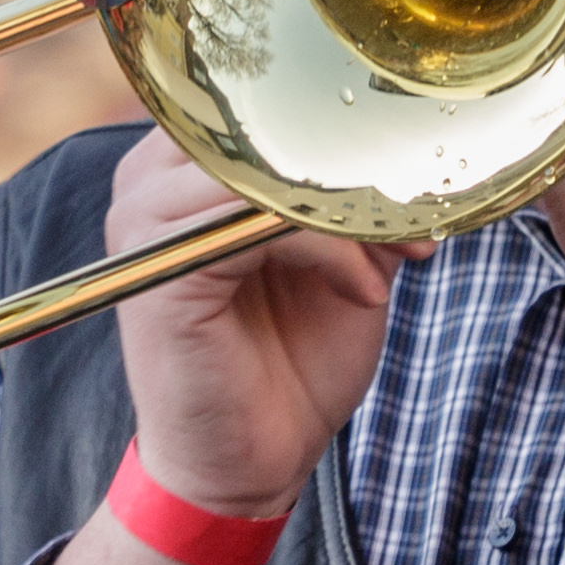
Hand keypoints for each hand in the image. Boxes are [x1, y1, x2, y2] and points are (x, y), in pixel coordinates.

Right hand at [106, 129, 424, 519]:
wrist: (248, 466)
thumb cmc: (289, 360)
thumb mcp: (336, 254)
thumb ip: (347, 190)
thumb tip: (408, 143)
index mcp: (180, 164)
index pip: (266, 98)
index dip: (349, 129)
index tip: (419, 179)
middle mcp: (146, 180)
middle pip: (264, 122)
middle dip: (358, 166)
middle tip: (419, 216)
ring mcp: (144, 225)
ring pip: (270, 168)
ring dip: (354, 212)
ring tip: (399, 258)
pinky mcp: (162, 276)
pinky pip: (262, 224)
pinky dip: (333, 251)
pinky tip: (364, 293)